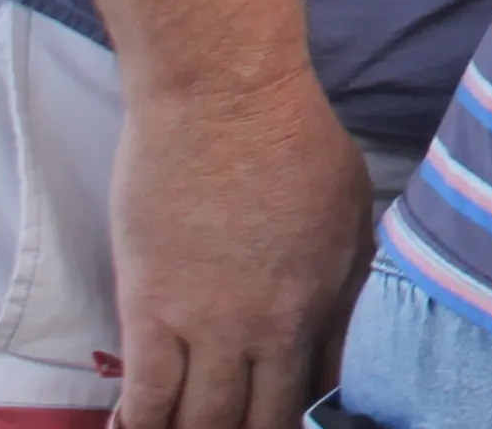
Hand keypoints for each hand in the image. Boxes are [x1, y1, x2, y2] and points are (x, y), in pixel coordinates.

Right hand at [106, 70, 373, 428]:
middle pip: (258, 419)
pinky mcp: (150, 310)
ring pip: (201, 419)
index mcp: (326, 301)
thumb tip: (344, 329)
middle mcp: (271, 327)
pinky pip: (146, 396)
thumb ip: (348, 278)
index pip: (316, 392)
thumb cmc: (294, 136)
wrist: (224, 95)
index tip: (281, 419)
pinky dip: (140, 427)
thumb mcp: (352, 211)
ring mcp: (208, 324)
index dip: (298, 418)